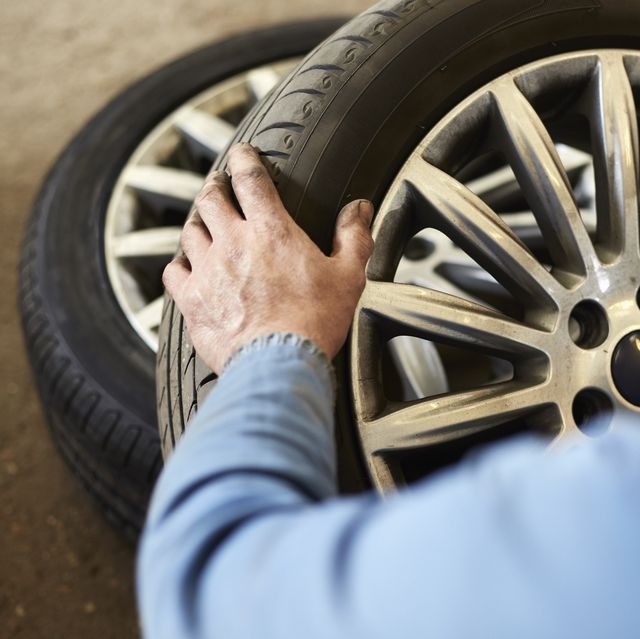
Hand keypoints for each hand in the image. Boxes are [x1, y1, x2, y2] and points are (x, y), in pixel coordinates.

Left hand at [163, 143, 373, 374]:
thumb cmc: (314, 322)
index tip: (242, 154)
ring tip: (204, 223)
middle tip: (218, 185)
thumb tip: (359, 208)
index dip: (244, 159)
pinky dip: (179, 264)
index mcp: (271, 230)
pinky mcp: (192, 300)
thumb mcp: (347, 276)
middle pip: (210, 198)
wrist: (278, 363)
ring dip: (197, 222)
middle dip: (214, 185)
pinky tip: (186, 266)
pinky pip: (173, 272)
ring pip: (190, 231)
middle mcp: (233, 242)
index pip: (250, 178)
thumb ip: (353, 237)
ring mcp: (207, 270)